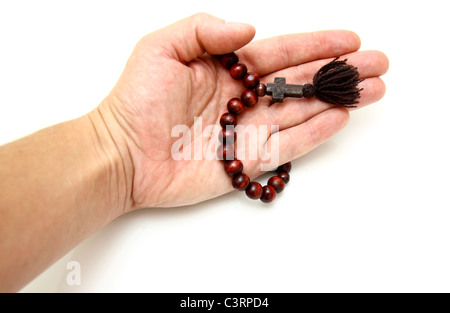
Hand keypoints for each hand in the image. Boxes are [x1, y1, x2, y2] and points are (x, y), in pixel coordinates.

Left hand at [96, 13, 387, 209]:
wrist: (123, 153)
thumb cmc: (135, 99)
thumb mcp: (162, 47)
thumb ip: (206, 30)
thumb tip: (250, 31)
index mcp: (227, 69)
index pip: (281, 54)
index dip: (316, 44)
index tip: (350, 39)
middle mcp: (243, 98)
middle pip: (301, 82)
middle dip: (339, 72)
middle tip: (377, 66)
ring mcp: (247, 130)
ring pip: (301, 112)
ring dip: (337, 101)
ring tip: (371, 91)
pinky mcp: (246, 160)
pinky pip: (287, 146)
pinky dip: (313, 133)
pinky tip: (338, 119)